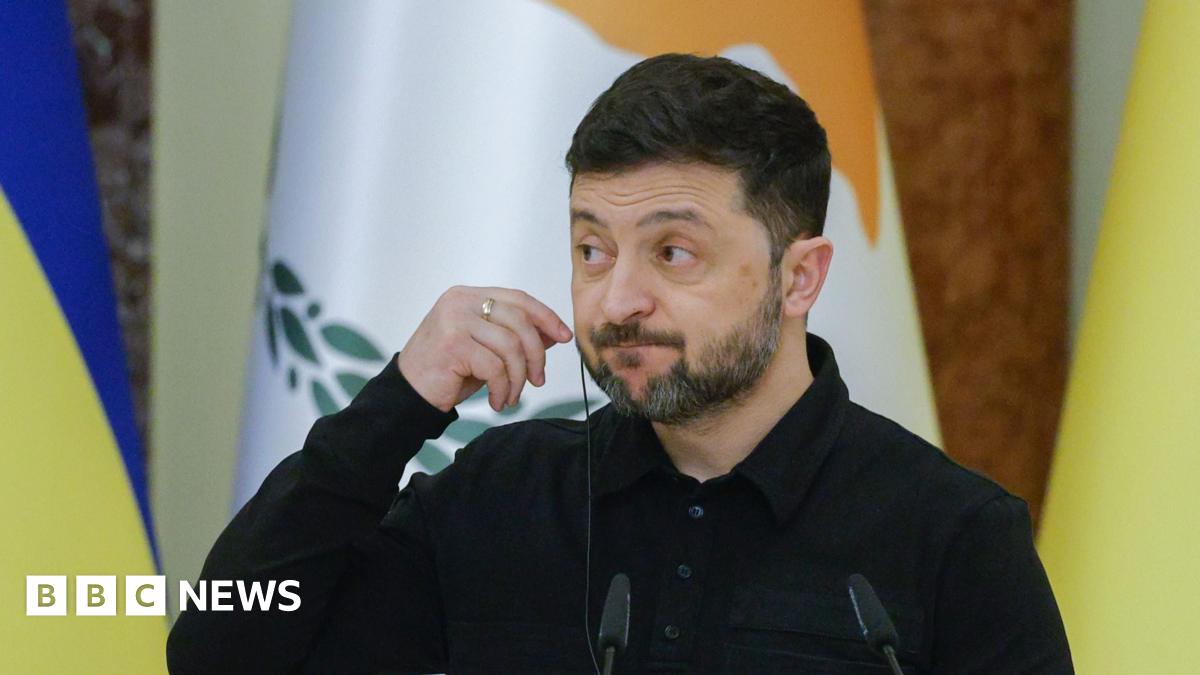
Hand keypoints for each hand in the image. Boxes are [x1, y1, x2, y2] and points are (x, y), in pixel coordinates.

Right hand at [397, 286, 573, 411]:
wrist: (407, 394)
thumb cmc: (446, 372)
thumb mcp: (486, 350)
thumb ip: (515, 336)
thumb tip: (554, 333)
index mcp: (468, 296)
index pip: (518, 298)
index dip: (546, 317)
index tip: (565, 336)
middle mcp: (460, 301)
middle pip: (520, 321)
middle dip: (536, 355)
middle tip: (537, 380)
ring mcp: (455, 320)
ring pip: (511, 346)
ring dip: (518, 378)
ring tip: (511, 396)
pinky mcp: (452, 344)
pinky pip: (495, 367)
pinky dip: (503, 388)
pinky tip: (496, 401)